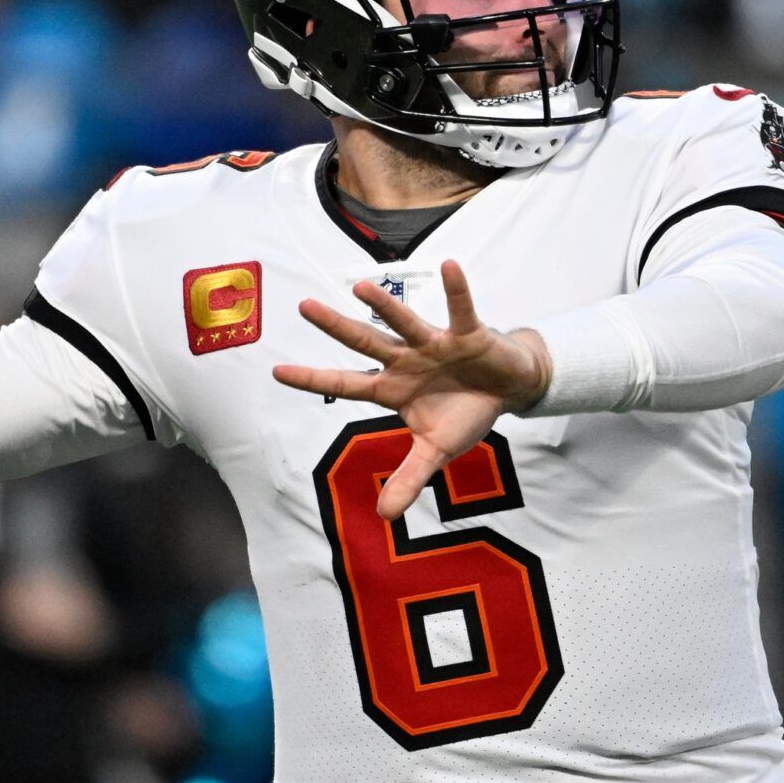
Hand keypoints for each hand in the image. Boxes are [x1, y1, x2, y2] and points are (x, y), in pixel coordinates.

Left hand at [274, 260, 551, 521]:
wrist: (507, 390)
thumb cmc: (464, 413)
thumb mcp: (436, 451)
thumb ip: (409, 478)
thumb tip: (384, 517)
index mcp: (393, 388)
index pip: (345, 384)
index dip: (313, 379)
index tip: (276, 371)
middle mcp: (406, 360)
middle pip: (365, 342)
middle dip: (336, 327)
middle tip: (303, 306)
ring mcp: (435, 345)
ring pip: (404, 322)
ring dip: (385, 305)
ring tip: (359, 286)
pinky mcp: (468, 334)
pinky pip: (460, 309)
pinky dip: (456, 289)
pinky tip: (448, 266)